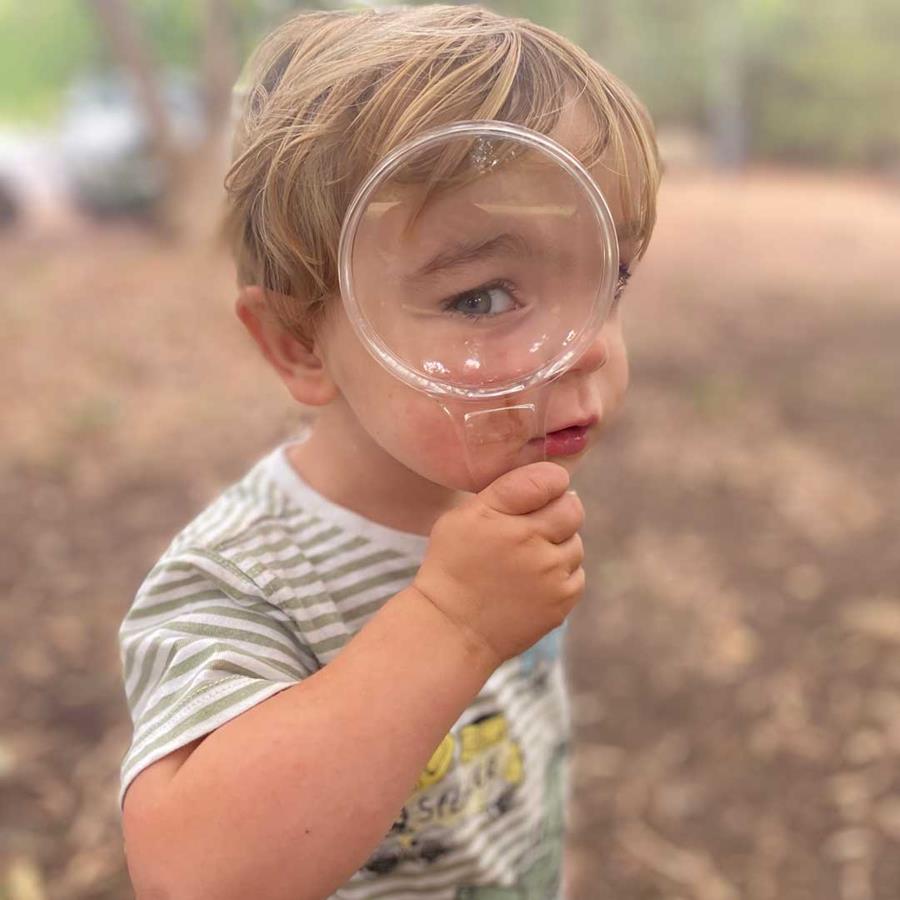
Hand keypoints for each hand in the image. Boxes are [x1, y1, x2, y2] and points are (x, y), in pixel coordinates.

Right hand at [413, 461, 584, 669]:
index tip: (542, 492)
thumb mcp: (462, 517)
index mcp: (501, 514)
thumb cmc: (454, 565)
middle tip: (535, 527)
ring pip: (576, 544)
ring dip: (559, 546)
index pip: (549, 479)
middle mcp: (529, 540)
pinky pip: (577, 575)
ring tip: (528, 560)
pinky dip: (561, 575)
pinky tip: (533, 582)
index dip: (551, 482)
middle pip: (572, 510)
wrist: (451, 627)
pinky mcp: (561, 601)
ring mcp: (549, 573)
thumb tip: (557, 482)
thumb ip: (506, 491)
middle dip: (559, 512)